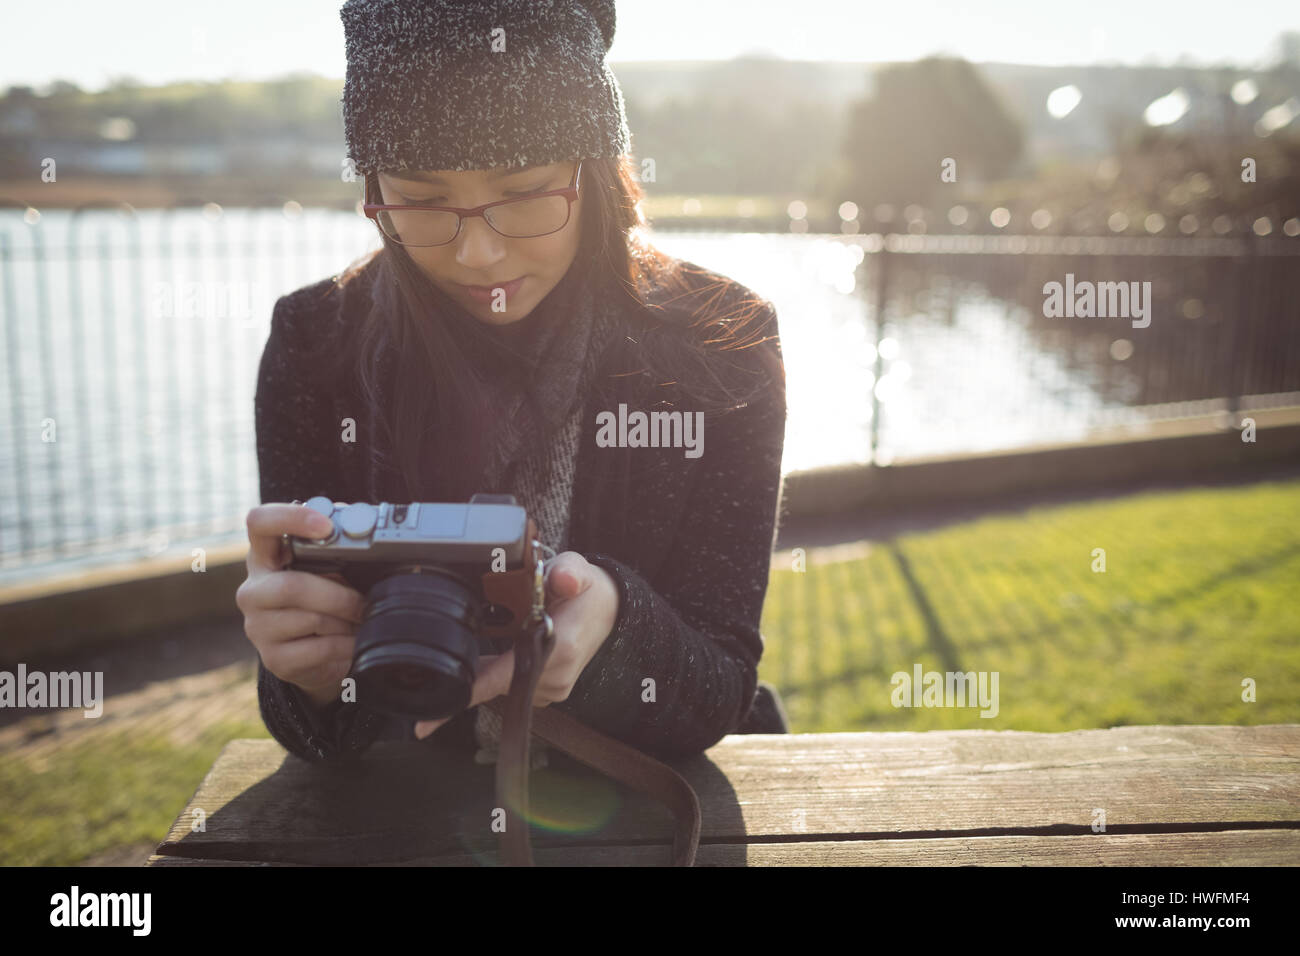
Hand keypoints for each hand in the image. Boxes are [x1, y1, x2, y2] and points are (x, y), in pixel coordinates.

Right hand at [235, 503, 366, 709]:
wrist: (318, 655)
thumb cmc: (327, 600)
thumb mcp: (332, 568)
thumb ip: (340, 543)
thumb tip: (361, 520)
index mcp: (266, 556)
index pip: (260, 523)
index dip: (290, 519)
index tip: (326, 527)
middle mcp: (253, 590)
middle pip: (291, 587)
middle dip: (339, 596)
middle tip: (364, 602)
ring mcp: (258, 626)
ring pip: (310, 619)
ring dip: (345, 622)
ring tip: (358, 622)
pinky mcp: (273, 658)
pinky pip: (318, 650)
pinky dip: (345, 646)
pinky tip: (352, 644)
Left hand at [414, 551, 619, 738]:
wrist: (609, 612)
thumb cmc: (586, 592)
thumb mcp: (577, 570)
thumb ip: (567, 571)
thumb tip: (563, 579)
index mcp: (561, 649)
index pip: (506, 675)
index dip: (470, 690)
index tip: (430, 720)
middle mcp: (556, 677)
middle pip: (496, 683)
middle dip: (472, 669)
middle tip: (449, 652)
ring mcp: (553, 689)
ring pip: (501, 685)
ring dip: (489, 666)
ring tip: (498, 635)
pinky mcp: (548, 693)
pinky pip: (511, 686)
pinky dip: (501, 671)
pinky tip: (504, 649)